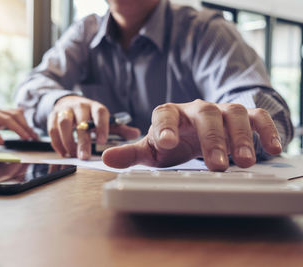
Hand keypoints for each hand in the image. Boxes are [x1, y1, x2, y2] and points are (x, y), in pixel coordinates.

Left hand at [0, 106, 37, 148]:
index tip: (27, 138)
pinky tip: (28, 131)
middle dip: (25, 127)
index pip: (7, 119)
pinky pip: (15, 117)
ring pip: (17, 114)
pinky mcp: (0, 115)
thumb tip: (2, 140)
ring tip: (33, 136)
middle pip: (15, 115)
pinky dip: (23, 123)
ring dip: (26, 125)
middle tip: (34, 138)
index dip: (18, 129)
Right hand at [48, 96, 139, 158]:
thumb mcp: (105, 120)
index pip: (100, 113)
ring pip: (64, 123)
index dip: (102, 126)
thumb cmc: (90, 116)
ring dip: (67, 141)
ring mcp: (65, 110)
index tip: (102, 141)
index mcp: (95, 107)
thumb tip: (136, 134)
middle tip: (84, 157)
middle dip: (82, 141)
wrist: (68, 102)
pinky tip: (63, 152)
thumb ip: (119, 129)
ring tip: (71, 155)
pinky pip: (52, 129)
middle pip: (81, 122)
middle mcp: (80, 106)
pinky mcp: (53, 115)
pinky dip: (56, 142)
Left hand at [102, 100, 281, 170]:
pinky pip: (256, 116)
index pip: (165, 113)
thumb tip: (105, 159)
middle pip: (204, 115)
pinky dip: (265, 129)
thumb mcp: (151, 150)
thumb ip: (131, 154)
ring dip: (239, 136)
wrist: (195, 132)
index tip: (166, 142)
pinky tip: (272, 148)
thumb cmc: (173, 141)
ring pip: (233, 113)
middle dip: (211, 139)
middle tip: (217, 165)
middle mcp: (195, 109)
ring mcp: (220, 110)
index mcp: (169, 114)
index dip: (165, 126)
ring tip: (244, 161)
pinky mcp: (241, 116)